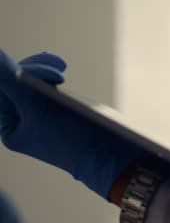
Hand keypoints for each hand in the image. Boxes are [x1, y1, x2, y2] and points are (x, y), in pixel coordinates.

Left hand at [0, 50, 145, 198]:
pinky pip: (46, 84)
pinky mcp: (58, 108)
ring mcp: (40, 113)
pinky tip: (60, 67)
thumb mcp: (36, 107)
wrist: (108, 154)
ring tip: (61, 67)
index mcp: (9, 125)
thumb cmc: (71, 137)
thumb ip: (9, 79)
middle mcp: (21, 119)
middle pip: (15, 81)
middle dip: (35, 70)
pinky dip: (51, 75)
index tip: (47, 72)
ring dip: (45, 70)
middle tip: (59, 71)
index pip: (2, 88)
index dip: (18, 72)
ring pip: (31, 79)